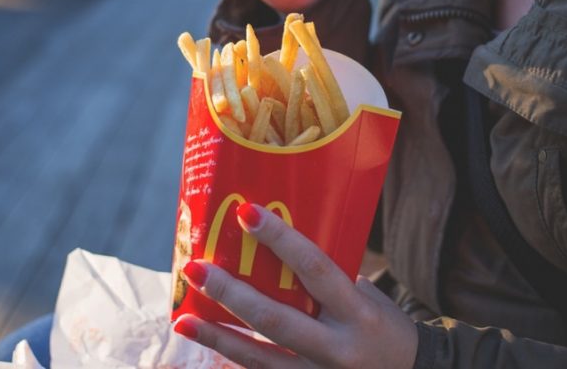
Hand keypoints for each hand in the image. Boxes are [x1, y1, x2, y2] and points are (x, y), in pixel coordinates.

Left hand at [174, 203, 417, 368]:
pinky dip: (232, 364)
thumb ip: (328, 279)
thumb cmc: (384, 327)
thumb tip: (277, 246)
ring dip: (217, 338)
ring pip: (260, 359)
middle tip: (196, 269)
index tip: (247, 212)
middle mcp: (338, 348)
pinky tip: (205, 350)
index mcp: (358, 312)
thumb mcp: (367, 298)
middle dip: (231, 293)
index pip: (315, 269)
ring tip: (183, 319)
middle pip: (275, 319)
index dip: (281, 240)